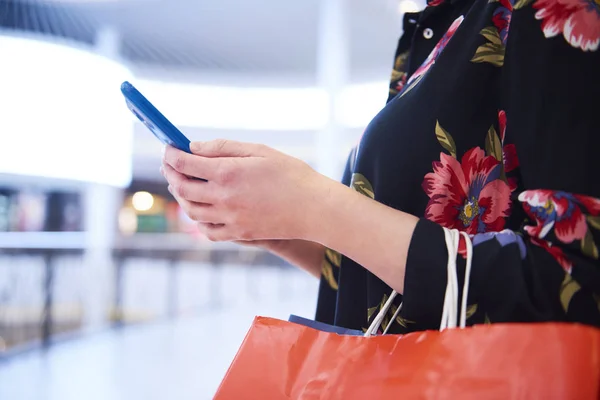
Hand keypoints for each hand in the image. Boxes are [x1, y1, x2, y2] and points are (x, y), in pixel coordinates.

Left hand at [162, 139, 330, 241]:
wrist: (314, 207)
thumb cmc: (290, 174)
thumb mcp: (259, 151)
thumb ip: (224, 148)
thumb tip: (194, 148)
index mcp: (228, 173)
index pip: (185, 164)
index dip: (171, 155)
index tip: (168, 149)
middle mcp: (224, 198)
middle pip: (182, 188)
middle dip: (171, 174)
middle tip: (170, 165)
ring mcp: (230, 219)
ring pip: (191, 211)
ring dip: (181, 197)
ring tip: (182, 186)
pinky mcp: (239, 233)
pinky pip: (208, 230)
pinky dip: (198, 220)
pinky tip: (200, 210)